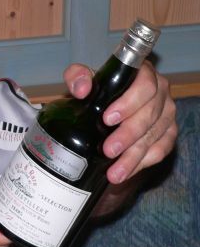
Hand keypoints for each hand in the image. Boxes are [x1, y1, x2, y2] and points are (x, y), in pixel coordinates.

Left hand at [64, 61, 176, 183]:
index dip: (128, 103)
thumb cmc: (95, 90)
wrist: (100, 106)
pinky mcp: (168, 133)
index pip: (144, 86)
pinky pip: (160, 151)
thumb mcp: (82, 78)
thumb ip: (77, 76)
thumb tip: (81, 89)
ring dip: (133, 156)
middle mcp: (160, 92)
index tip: (107, 119)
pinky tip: (125, 172)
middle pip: (150, 115)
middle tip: (108, 149)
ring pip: (154, 137)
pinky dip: (141, 164)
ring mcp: (166, 114)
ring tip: (115, 172)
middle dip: (128, 135)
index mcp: (143, 74)